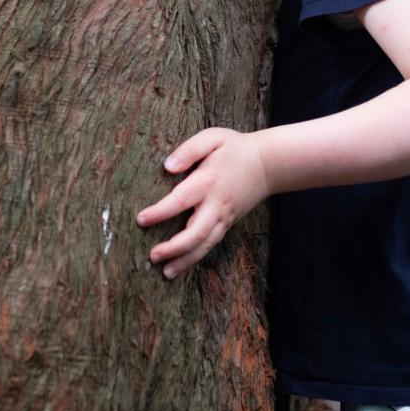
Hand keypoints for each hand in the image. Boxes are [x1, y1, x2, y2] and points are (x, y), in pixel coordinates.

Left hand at [135, 127, 269, 278]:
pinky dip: (196, 257)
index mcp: (208, 181)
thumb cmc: (235, 148)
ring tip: (166, 272)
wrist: (268, 164)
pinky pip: (211, 243)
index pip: (181, 200)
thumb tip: (167, 167)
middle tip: (153, 255)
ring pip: (205, 244)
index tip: (141, 219)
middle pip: (196, 233)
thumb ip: (189, 150)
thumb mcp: (213, 138)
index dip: (160, 212)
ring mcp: (224, 216)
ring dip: (185, 260)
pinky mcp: (227, 223)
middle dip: (174, 248)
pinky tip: (181, 266)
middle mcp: (216, 204)